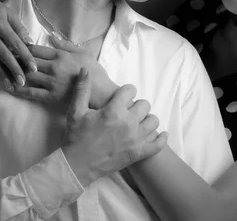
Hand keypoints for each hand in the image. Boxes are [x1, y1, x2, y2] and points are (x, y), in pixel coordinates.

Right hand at [0, 0, 36, 87]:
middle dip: (14, 70)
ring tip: (10, 85)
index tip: (33, 68)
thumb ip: (19, 28)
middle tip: (22, 82)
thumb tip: (30, 43)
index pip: (16, 43)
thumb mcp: (10, 13)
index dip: (25, 57)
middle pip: (3, 54)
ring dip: (0, 73)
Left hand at [11, 34, 117, 107]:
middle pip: (28, 61)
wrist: (101, 92)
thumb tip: (51, 36)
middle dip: (14, 58)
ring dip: (13, 72)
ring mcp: (52, 82)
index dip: (22, 47)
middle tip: (1, 55)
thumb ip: (66, 45)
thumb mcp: (83, 52)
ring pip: (27, 75)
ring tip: (1, 70)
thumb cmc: (95, 71)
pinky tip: (9, 87)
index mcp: (61, 55)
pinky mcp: (51, 96)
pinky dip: (19, 89)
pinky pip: (31, 92)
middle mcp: (54, 67)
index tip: (12, 45)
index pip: (36, 49)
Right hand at [62, 68, 167, 185]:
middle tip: (127, 111)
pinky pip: (158, 144)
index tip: (121, 97)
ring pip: (153, 121)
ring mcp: (135, 139)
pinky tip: (160, 135)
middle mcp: (128, 123)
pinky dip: (161, 139)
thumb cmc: (75, 137)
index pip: (130, 90)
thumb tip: (85, 70)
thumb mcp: (75, 111)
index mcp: (114, 110)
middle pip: (145, 104)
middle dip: (136, 105)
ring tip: (137, 122)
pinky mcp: (138, 153)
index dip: (126, 92)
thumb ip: (82, 89)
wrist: (76, 165)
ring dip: (147, 119)